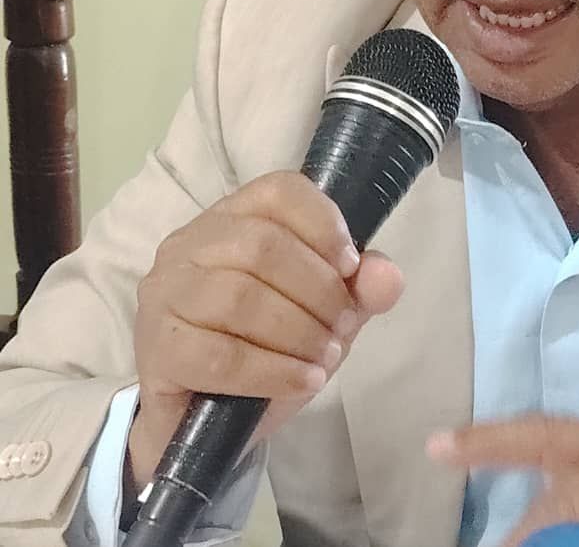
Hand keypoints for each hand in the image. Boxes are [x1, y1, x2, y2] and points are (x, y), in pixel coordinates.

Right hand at [129, 171, 403, 485]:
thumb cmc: (267, 347)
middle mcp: (190, 243)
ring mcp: (166, 293)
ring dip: (299, 331)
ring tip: (326, 357)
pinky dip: (273, 370)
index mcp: (234, 217)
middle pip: (263, 245)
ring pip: (240, 298)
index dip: (324, 224)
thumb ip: (359, 289)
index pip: (279, 192)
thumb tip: (388, 276)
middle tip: (343, 327)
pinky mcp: (156, 348)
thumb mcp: (325, 314)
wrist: (204, 420)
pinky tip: (303, 381)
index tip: (351, 266)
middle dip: (319, 290)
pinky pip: (219, 355)